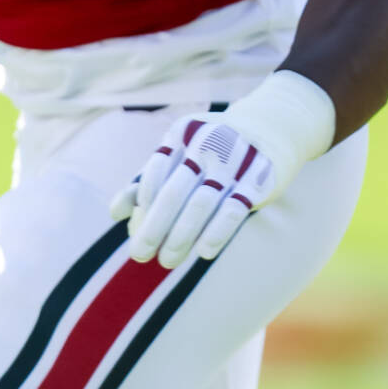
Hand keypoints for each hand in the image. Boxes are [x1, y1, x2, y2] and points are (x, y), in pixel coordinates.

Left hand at [113, 73, 337, 269]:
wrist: (272, 127)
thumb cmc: (213, 146)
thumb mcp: (181, 151)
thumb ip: (149, 177)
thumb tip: (115, 213)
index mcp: (182, 134)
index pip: (155, 170)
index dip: (142, 202)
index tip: (132, 231)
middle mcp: (206, 145)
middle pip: (174, 192)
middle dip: (153, 227)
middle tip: (139, 255)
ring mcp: (234, 162)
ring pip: (201, 204)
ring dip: (181, 236)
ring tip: (166, 261)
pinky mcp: (259, 179)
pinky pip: (233, 210)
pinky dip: (216, 232)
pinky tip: (202, 253)